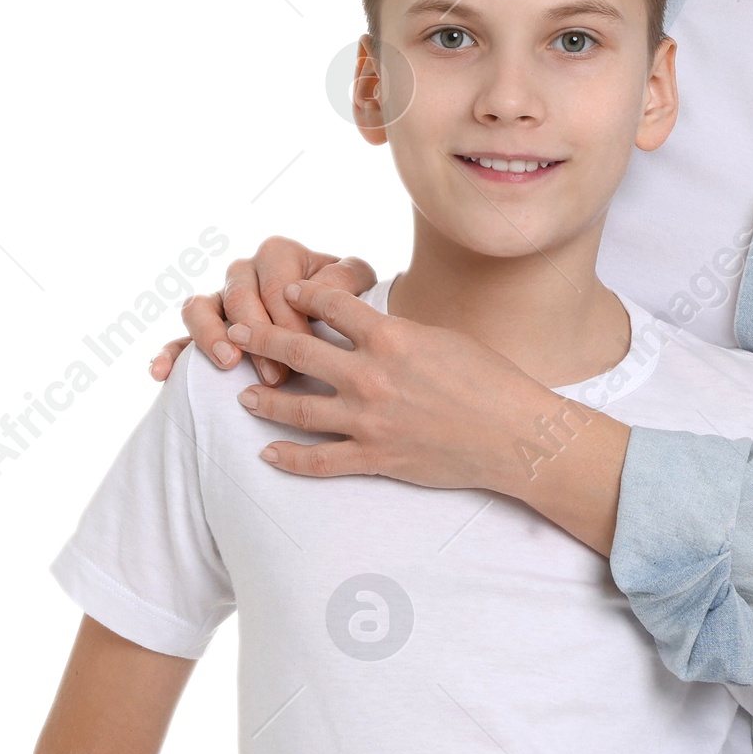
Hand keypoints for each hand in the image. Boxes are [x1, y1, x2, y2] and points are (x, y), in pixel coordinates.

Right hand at [148, 238, 375, 387]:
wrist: (340, 322)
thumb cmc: (349, 301)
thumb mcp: (357, 284)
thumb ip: (345, 278)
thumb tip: (323, 288)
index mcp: (279, 254)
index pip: (274, 284)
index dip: (287, 318)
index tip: (306, 349)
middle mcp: (244, 271)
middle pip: (237, 296)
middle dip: (256, 336)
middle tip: (275, 374)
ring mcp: (221, 299)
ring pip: (198, 306)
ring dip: (210, 335)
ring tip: (228, 364)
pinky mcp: (206, 327)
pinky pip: (178, 336)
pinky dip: (168, 352)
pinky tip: (162, 374)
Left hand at [228, 278, 584, 493]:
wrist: (515, 434)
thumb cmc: (491, 381)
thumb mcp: (444, 338)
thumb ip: (401, 333)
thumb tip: (376, 326)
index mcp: (390, 337)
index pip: (330, 305)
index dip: (303, 294)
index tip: (286, 292)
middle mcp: (371, 375)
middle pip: (298, 351)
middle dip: (262, 338)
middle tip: (237, 333)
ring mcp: (370, 420)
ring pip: (299, 410)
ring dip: (267, 401)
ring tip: (246, 398)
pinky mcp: (376, 457)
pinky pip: (321, 461)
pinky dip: (290, 460)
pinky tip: (269, 455)